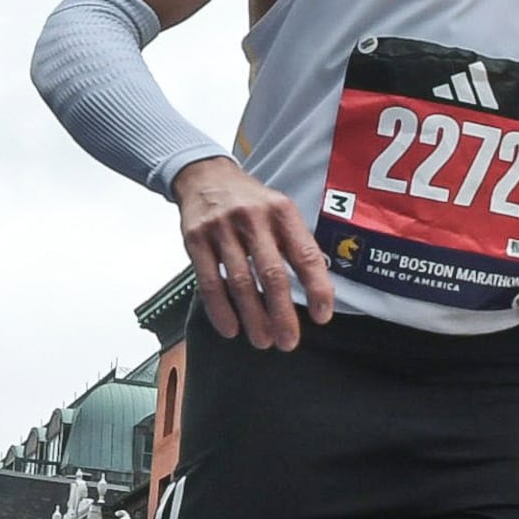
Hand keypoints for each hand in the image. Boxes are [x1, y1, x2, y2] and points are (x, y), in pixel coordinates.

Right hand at [173, 155, 331, 349]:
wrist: (205, 176)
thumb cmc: (251, 202)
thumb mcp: (280, 210)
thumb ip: (295, 244)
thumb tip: (317, 292)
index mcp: (282, 212)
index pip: (306, 255)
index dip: (317, 288)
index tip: (322, 316)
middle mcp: (253, 218)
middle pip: (272, 275)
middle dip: (282, 314)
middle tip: (289, 342)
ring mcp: (222, 228)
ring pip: (240, 283)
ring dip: (253, 318)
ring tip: (263, 341)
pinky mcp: (195, 239)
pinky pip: (208, 282)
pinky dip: (220, 310)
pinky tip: (231, 329)